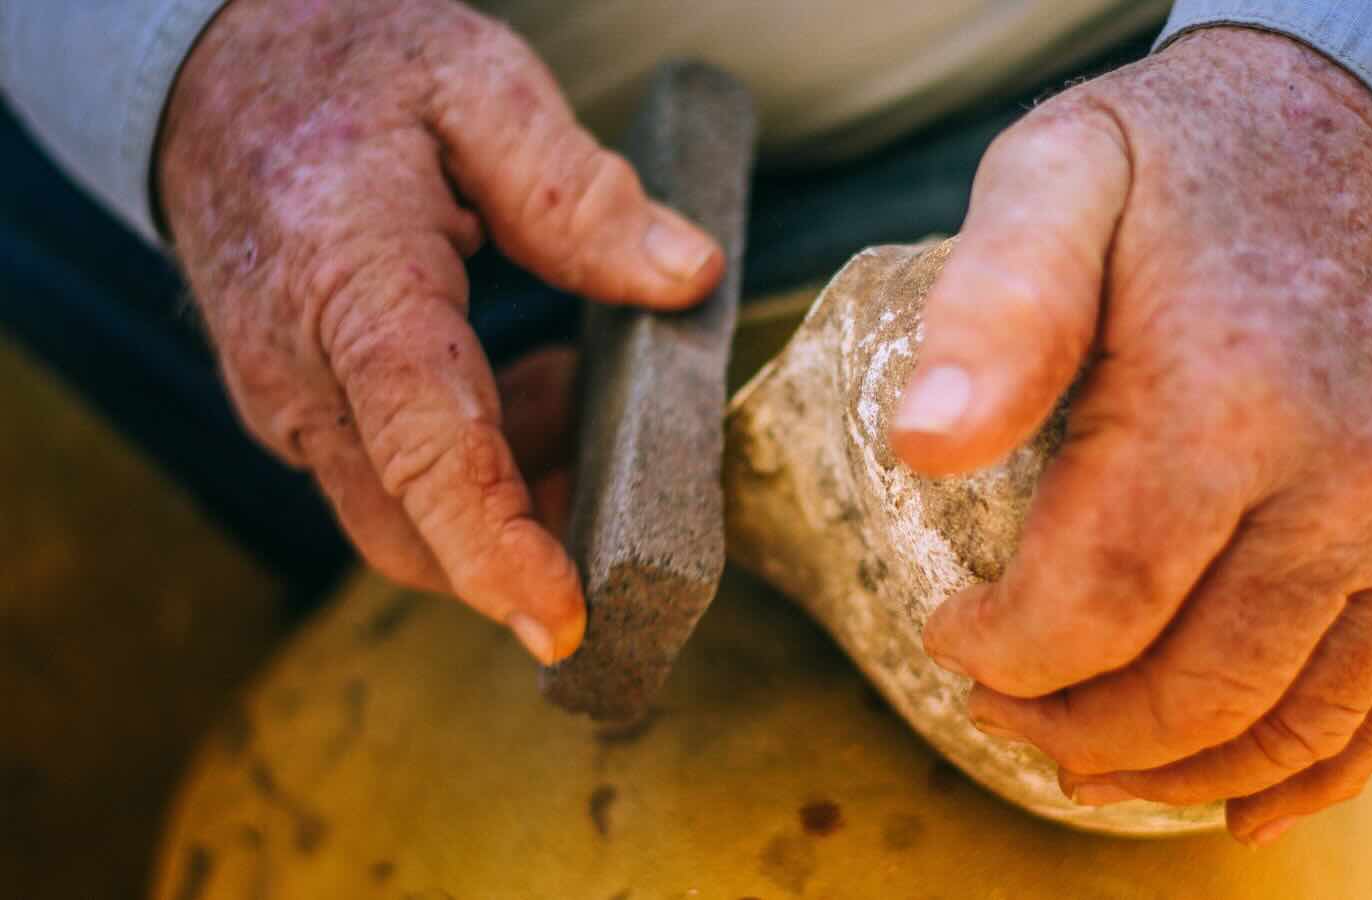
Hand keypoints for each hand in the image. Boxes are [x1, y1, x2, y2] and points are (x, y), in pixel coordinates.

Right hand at [157, 0, 722, 662]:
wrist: (214, 70)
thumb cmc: (348, 66)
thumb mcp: (475, 82)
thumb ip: (577, 189)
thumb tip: (685, 278)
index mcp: (349, 284)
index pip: (422, 448)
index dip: (497, 547)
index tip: (565, 621)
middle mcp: (300, 369)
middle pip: (410, 522)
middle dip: (525, 551)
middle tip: (632, 507)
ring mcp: (288, 400)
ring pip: (403, 515)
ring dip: (510, 500)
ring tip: (579, 395)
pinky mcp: (299, 409)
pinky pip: (391, 478)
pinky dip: (477, 466)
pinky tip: (532, 388)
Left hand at [891, 27, 1371, 843]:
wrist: (1346, 136)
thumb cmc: (1178, 165)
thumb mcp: (1061, 174)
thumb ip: (994, 305)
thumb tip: (923, 444)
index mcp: (1230, 401)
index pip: (1103, 600)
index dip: (1009, 650)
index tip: (948, 633)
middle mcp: (1343, 480)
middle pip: (1196, 683)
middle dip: (1075, 725)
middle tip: (995, 706)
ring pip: (1291, 716)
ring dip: (1172, 768)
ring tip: (1080, 761)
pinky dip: (1315, 771)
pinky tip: (1238, 804)